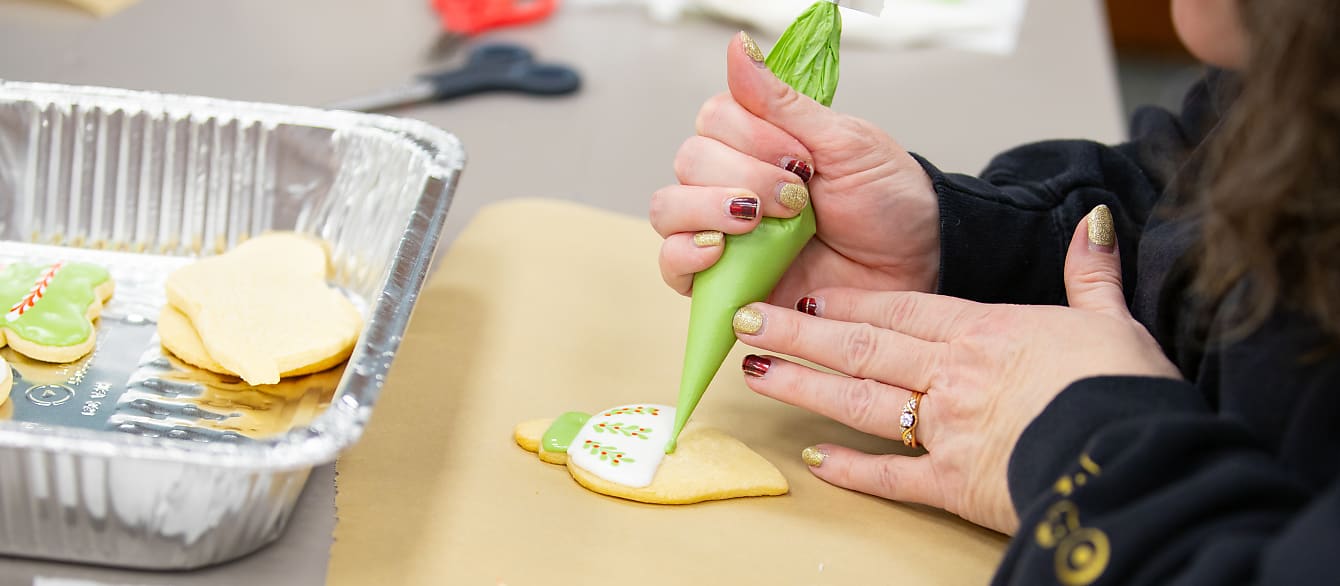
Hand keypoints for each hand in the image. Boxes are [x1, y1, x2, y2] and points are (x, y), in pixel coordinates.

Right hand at [651, 32, 940, 302]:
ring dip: (708, 209)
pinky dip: (684, 254)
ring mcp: (723, 232)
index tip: (804, 159)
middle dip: (745, 175)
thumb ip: (783, 102)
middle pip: (688, 160)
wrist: (916, 263)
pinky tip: (718, 252)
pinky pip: (671, 267)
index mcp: (758, 142)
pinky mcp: (722, 281)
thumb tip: (738, 45)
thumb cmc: (887, 200)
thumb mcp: (843, 142)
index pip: (712, 119)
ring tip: (759, 223)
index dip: (750, 136)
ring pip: (668, 208)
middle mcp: (732, 182)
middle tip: (799, 198)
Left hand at [729, 209, 1180, 533]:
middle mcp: (952, 374)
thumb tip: (1093, 220)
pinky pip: (891, 474)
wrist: (1134, 457)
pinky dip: (852, 469)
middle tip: (747, 320)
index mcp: (984, 332)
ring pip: (859, 399)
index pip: (900, 309)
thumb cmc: (1122, 390)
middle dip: (800, 332)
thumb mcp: (1112, 320)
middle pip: (862, 346)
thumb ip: (1091, 272)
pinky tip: (813, 459)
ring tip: (756, 373)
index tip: (805, 291)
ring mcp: (946, 428)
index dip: (849, 300)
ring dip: (805, 386)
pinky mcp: (952, 483)